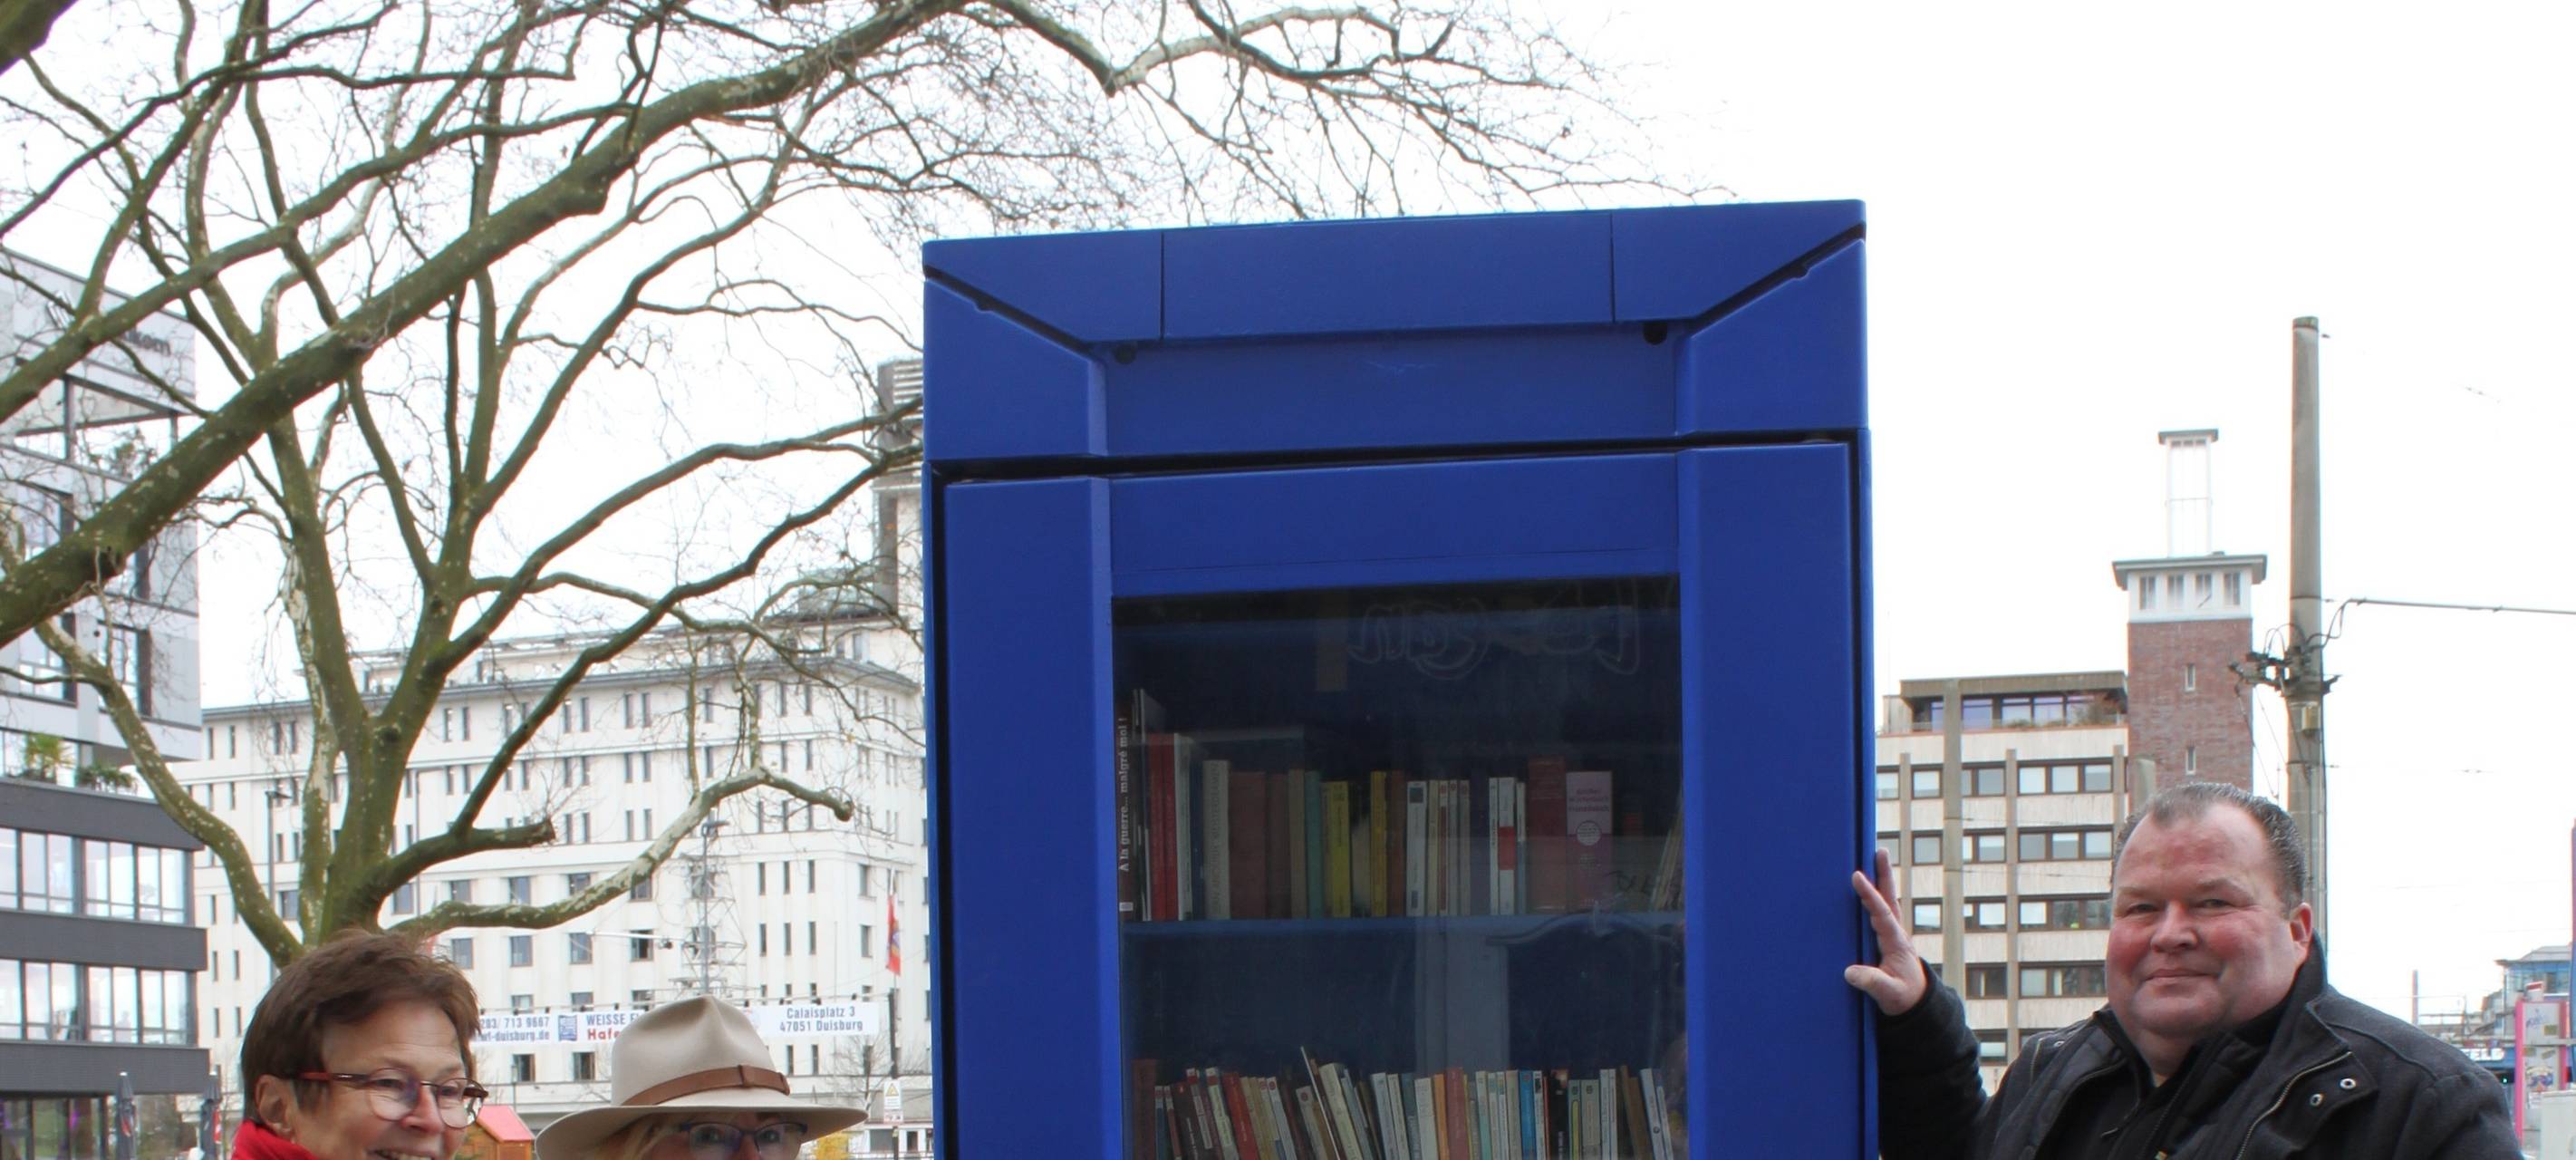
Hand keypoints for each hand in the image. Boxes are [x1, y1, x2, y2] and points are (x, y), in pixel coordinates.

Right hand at [1844, 846, 1927, 1015]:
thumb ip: (1871, 983)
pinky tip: (1867, 887)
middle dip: (1884, 875)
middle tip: (1880, 851)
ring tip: (1875, 857)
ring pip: (1887, 902)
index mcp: (1896, 943)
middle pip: (1890, 899)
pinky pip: (1881, 911)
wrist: (1917, 1004)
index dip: (1870, 895)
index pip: (1882, 914)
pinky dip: (1875, 896)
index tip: (1858, 877)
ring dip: (1882, 880)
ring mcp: (1893, 935)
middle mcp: (1896, 934)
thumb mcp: (1888, 994)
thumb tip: (1850, 972)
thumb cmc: (1903, 998)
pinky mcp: (1887, 939)